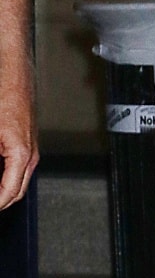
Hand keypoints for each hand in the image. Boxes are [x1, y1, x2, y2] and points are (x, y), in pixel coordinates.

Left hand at [0, 70, 36, 210]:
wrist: (14, 75)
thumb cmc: (3, 96)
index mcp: (21, 153)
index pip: (9, 192)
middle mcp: (29, 155)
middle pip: (16, 192)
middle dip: (1, 202)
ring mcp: (30, 149)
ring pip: (18, 182)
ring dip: (4, 192)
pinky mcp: (25, 143)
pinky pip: (18, 170)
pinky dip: (6, 180)